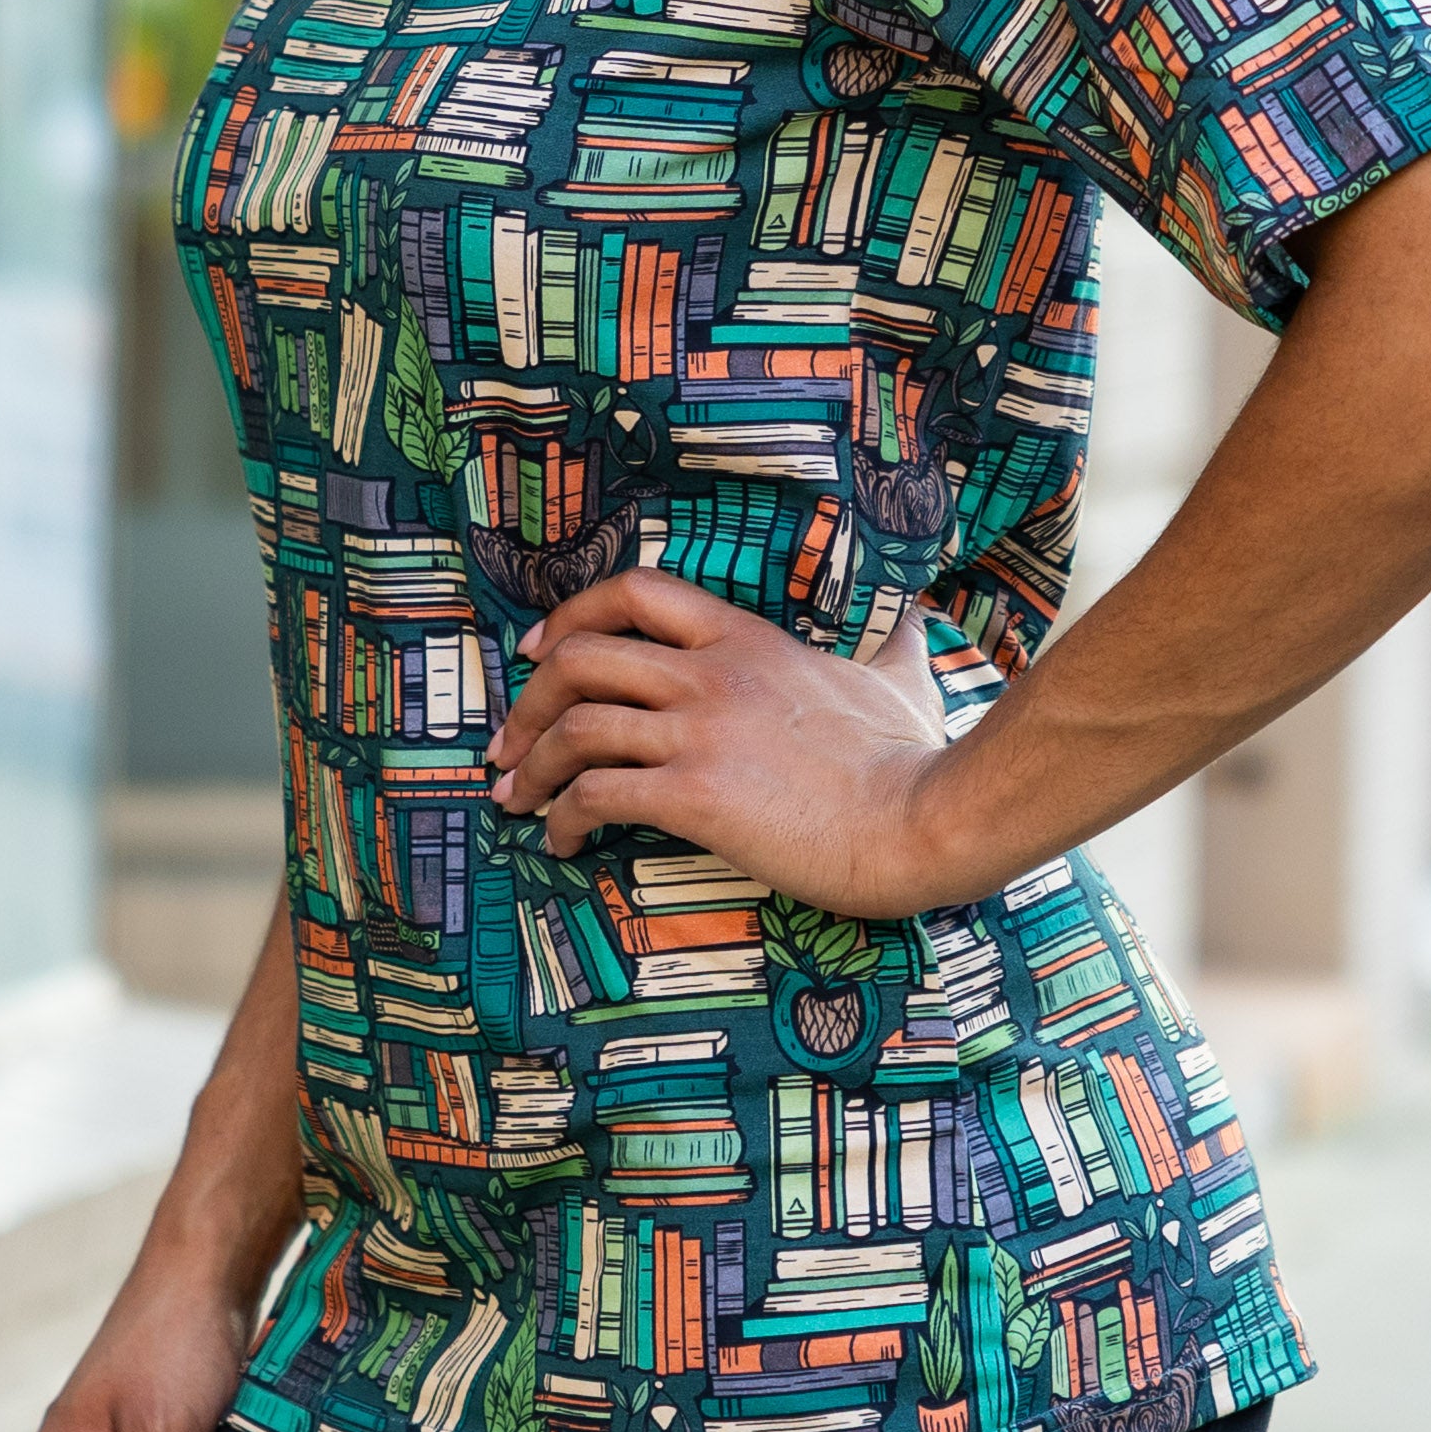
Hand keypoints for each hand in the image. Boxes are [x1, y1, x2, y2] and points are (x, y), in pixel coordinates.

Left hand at [486, 567, 954, 913]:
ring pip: (576, 726)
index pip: (635, 591)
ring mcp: (699, 732)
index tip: (539, 651)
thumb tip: (918, 622)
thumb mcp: (899, 678)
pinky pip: (595, 795)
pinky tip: (563, 840)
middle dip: (529, 700)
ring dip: (531, 764)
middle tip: (509, 743)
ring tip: (516, 799)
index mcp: (746, 639)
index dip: (572, 615)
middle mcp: (710, 674)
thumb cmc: (912, 757)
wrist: (921, 817)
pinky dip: (563, 816)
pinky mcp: (695, 795)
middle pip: (581, 658)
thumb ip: (894, 644)